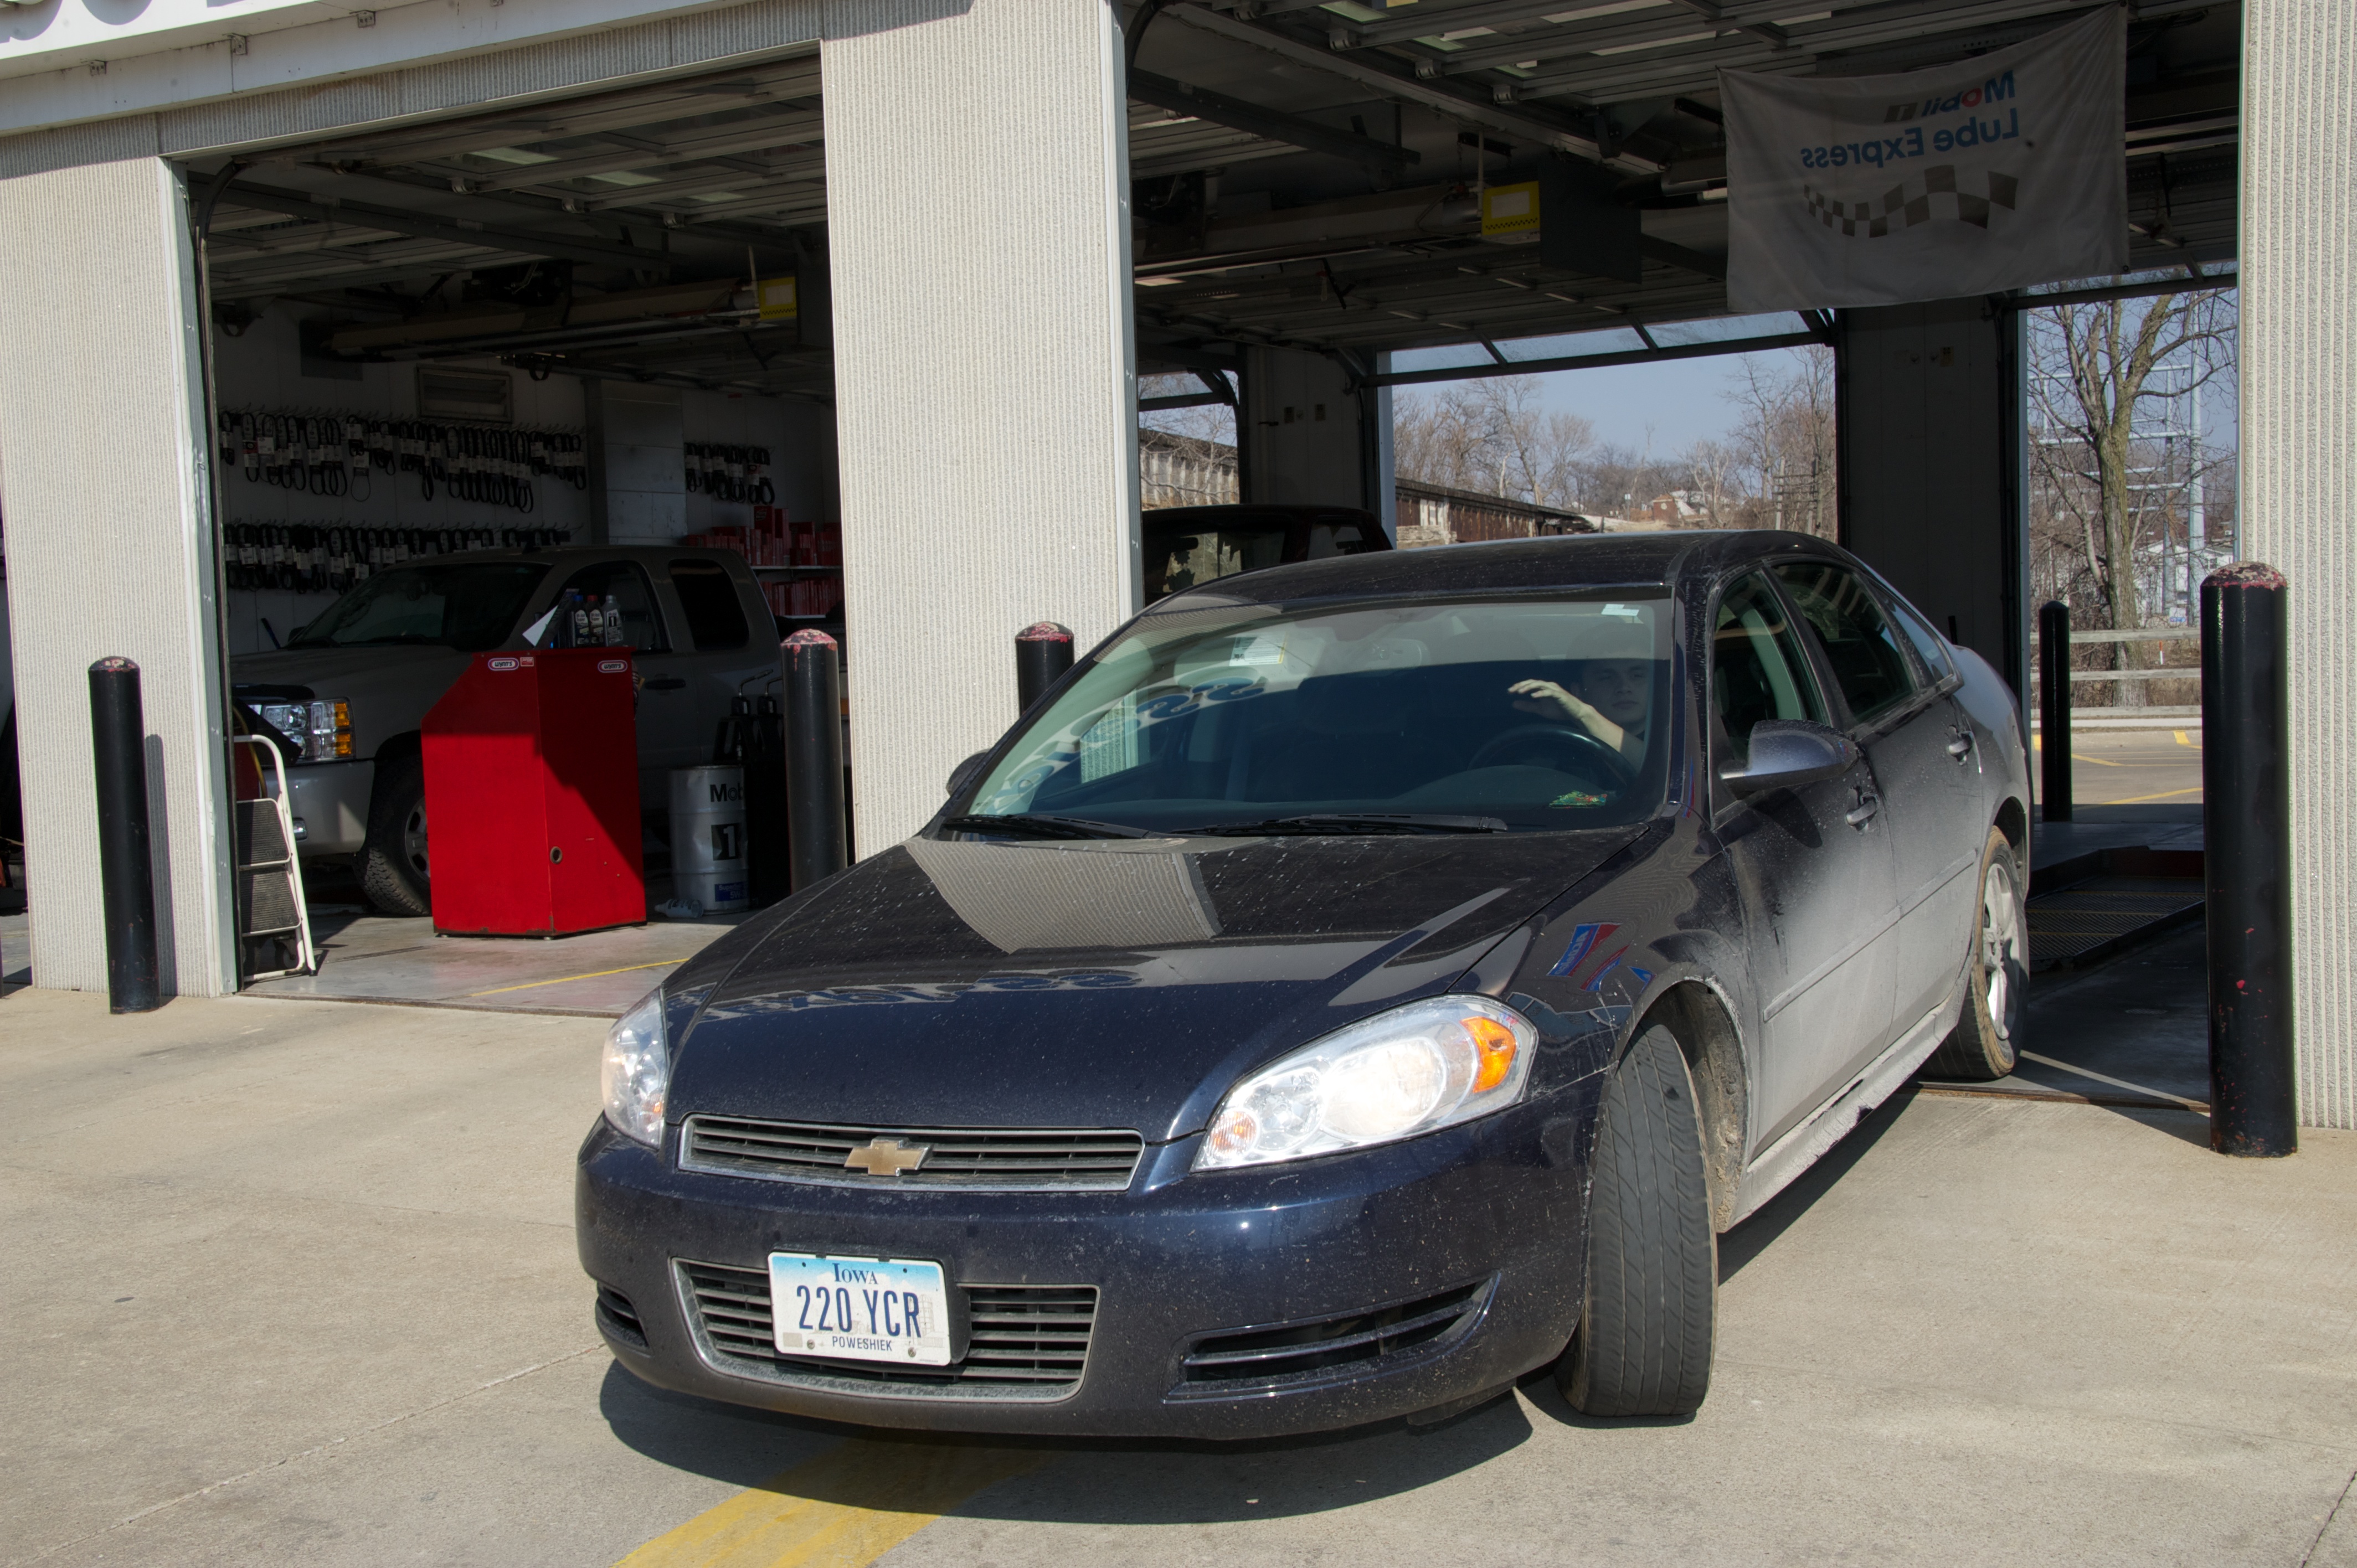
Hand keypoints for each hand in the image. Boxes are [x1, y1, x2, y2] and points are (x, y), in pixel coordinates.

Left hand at [1507, 679, 1625, 752]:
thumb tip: (1513, 704)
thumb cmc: (1559, 710)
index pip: (1529, 684)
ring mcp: (1554, 689)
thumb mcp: (1540, 709)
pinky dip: (1541, 693)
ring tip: (1520, 692)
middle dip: (1521, 685)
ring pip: (1540, 684)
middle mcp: (1548, 686)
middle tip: (1511, 690)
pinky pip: (1549, 692)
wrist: (1575, 714)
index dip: (1519, 686)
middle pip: (1533, 682)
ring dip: (1529, 687)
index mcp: (1543, 688)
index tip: (1509, 691)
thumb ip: (1528, 706)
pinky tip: (1533, 696)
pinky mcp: (1560, 695)